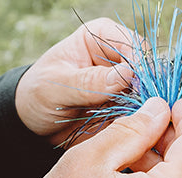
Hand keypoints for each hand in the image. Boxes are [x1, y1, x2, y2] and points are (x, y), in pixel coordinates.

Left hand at [16, 18, 140, 145]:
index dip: (141, 67)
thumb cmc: (37, 93)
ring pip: (151, 96)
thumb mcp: (56, 86)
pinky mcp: (126, 108)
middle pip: (149, 71)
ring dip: (147, 113)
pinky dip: (143, 126)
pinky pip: (144, 117)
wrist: (31, 122)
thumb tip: (127, 74)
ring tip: (140, 128)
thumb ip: (89, 81)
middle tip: (143, 114)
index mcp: (100, 37)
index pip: (134, 45)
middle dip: (149, 93)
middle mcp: (117, 58)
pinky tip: (137, 136)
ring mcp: (124, 85)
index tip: (138, 88)